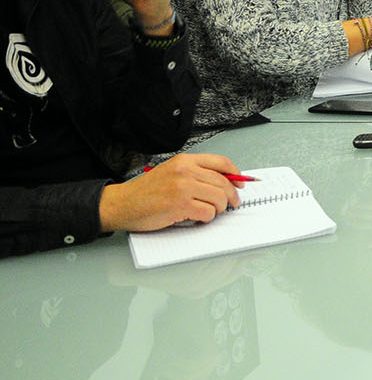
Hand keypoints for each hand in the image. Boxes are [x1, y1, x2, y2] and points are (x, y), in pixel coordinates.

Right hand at [99, 153, 240, 231]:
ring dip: (218, 209)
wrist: (122, 204)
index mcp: (185, 161)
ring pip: (219, 198)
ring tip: (208, 211)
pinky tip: (196, 217)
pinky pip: (208, 213)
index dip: (236, 175)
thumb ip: (196, 173)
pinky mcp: (180, 205)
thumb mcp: (172, 172)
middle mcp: (185, 171)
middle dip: (231, 197)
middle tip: (231, 204)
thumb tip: (225, 181)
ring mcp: (183, 187)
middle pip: (224, 183)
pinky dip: (206, 218)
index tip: (240, 184)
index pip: (222, 162)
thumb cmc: (146, 191)